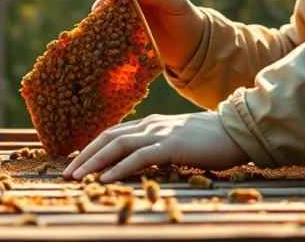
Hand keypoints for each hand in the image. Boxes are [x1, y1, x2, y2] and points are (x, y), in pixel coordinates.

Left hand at [62, 111, 248, 182]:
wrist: (238, 129)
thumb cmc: (213, 139)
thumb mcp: (180, 141)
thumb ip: (161, 147)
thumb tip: (145, 161)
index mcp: (152, 124)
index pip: (114, 133)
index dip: (93, 147)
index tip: (77, 162)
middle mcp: (151, 125)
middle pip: (108, 137)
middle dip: (85, 155)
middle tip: (67, 172)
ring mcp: (160, 133)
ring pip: (118, 145)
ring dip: (94, 162)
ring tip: (78, 177)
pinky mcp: (171, 145)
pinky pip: (139, 157)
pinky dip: (119, 167)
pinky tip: (106, 179)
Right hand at [91, 0, 204, 71]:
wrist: (192, 45)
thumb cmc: (187, 19)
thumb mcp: (178, 4)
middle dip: (105, 1)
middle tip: (96, 11)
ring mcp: (133, 16)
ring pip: (113, 13)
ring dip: (103, 17)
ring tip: (94, 25)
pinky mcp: (131, 33)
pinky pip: (117, 30)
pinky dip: (108, 32)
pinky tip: (101, 38)